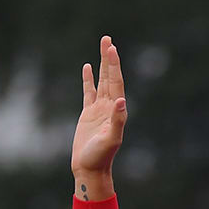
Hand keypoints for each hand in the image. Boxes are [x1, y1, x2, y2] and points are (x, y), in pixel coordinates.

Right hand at [71, 35, 127, 194]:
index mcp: (117, 111)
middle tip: (107, 39)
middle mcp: (110, 107)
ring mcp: (99, 109)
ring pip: (100, 81)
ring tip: (102, 46)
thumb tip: (121, 101)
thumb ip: (117, 121)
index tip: (112, 49)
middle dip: (109, 58)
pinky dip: (88, 79)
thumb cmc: (101, 157)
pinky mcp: (88, 114)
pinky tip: (87, 67)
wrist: (90, 169)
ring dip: (101, 65)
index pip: (116, 83)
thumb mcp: (111, 139)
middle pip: (110, 77)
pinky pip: (88, 92)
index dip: (114, 66)